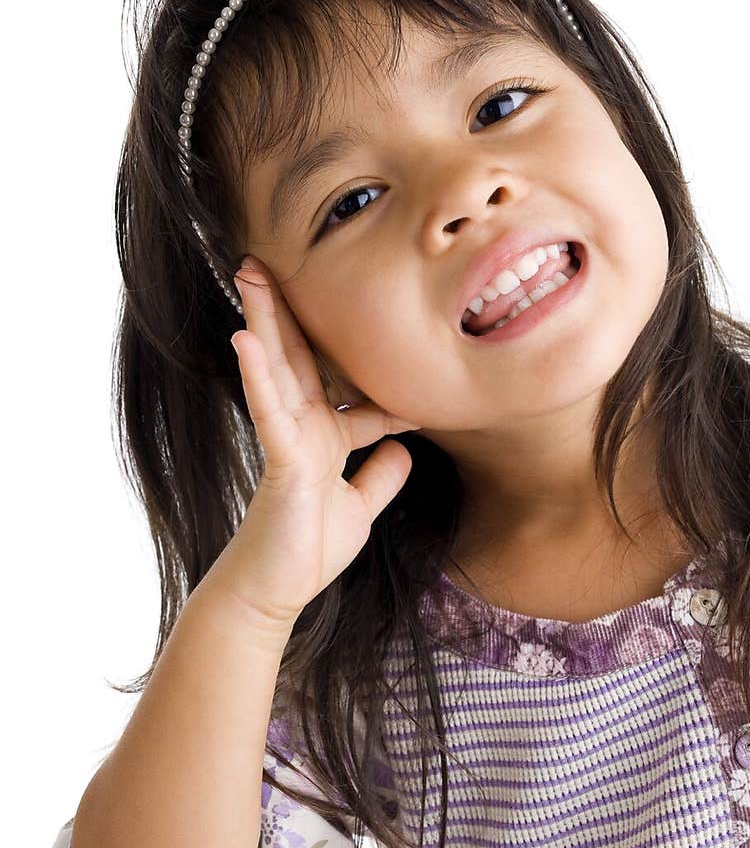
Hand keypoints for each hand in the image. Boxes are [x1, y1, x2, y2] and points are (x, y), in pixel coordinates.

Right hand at [210, 256, 421, 632]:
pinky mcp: (279, 462)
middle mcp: (301, 428)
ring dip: (263, 318)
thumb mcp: (360, 507)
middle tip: (276, 255)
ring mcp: (287, 440)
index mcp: (322, 434)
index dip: (356, 347)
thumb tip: (404, 449)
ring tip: (251, 272)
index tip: (366, 304)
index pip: (341, 378)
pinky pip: (269, 411)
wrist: (275, 591)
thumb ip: (380, 477)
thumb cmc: (308, 549)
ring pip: (275, 368)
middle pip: (298, 355)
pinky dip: (258, 375)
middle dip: (289, 307)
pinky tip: (246, 338)